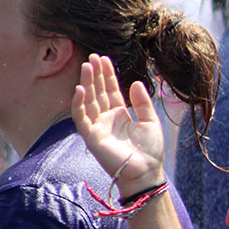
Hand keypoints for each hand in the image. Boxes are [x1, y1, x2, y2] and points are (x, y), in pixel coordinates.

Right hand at [71, 54, 164, 195]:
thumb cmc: (150, 150)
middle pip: (98, 92)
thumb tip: (135, 83)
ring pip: (88, 101)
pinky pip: (81, 117)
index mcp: (120, 114)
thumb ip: (143, 103)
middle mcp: (106, 118)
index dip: (107, 75)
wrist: (146, 172)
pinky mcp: (91, 136)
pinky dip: (78, 103)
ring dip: (86, 83)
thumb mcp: (150, 122)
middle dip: (95, 74)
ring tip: (87, 67)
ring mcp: (97, 127)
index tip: (104, 58)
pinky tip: (80, 89)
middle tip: (92, 57)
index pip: (110, 90)